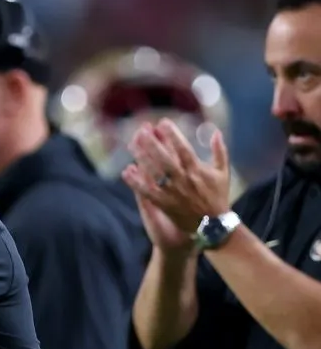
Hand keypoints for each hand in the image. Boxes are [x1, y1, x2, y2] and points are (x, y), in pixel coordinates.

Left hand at [122, 119, 230, 242]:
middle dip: (152, 144)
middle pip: (164, 159)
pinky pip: (147, 192)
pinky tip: (126, 171)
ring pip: (154, 173)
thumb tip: (216, 132)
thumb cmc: (218, 196)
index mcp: (197, 170)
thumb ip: (220, 151)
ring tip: (131, 144)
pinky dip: (136, 182)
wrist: (213, 226)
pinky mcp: (164, 204)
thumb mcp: (223, 172)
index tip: (162, 122)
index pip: (183, 148)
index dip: (172, 135)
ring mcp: (172, 192)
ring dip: (142, 158)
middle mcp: (183, 180)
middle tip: (141, 130)